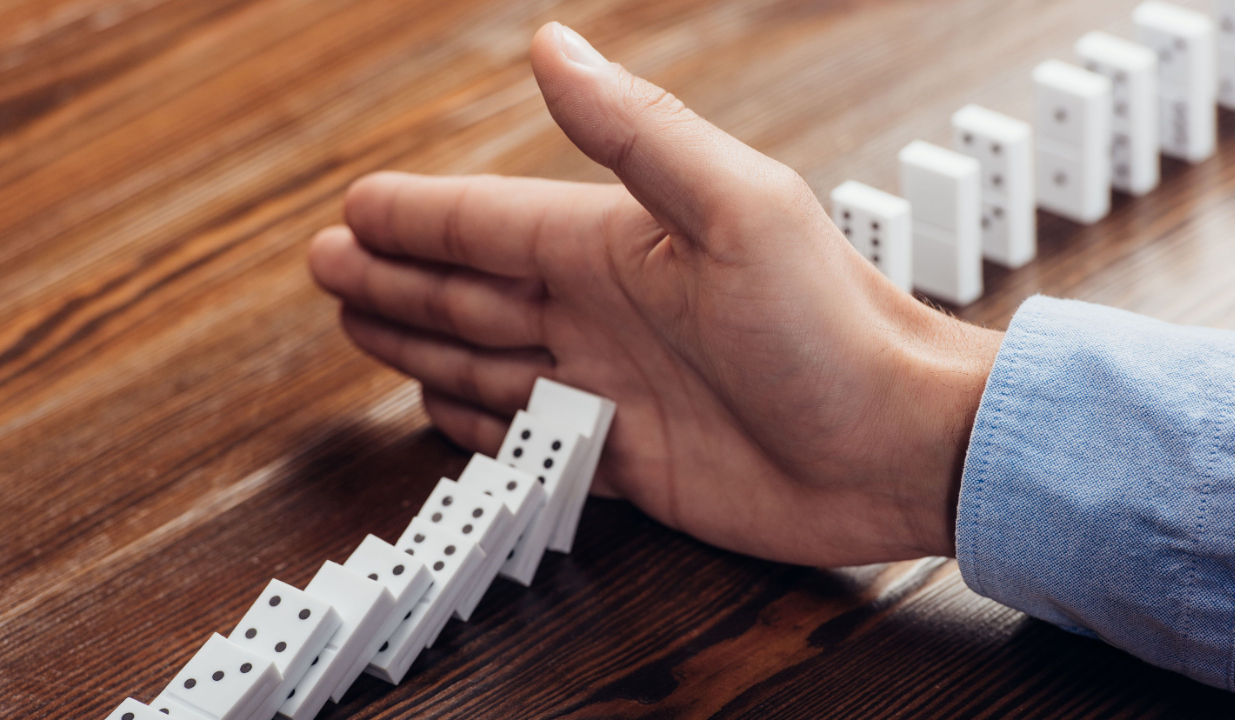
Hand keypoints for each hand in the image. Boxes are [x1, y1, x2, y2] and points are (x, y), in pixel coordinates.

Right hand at [308, 22, 1001, 566]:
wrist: (896, 444)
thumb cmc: (834, 325)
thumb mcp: (737, 210)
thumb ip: (638, 134)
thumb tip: (553, 46)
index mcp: (614, 248)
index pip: (485, 224)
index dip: (413, 218)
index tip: (351, 210)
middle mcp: (603, 313)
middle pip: (468, 291)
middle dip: (393, 280)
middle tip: (329, 272)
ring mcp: (610, 389)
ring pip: (486, 361)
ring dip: (421, 345)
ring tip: (365, 332)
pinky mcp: (625, 462)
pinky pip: (528, 441)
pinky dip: (480, 427)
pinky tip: (446, 412)